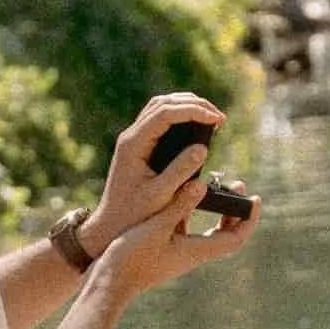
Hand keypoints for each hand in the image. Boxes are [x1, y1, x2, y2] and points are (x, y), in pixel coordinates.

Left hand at [81, 91, 225, 255]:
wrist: (110, 225)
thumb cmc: (134, 214)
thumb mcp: (160, 196)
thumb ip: (181, 171)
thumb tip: (202, 148)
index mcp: (133, 144)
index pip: (165, 113)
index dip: (193, 111)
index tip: (217, 119)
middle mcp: (131, 136)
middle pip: (163, 103)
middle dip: (193, 104)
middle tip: (219, 117)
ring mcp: (133, 139)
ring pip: (160, 107)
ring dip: (187, 106)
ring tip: (212, 118)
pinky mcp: (139, 145)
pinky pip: (160, 120)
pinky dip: (180, 117)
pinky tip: (197, 127)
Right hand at [95, 165, 258, 298]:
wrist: (107, 284)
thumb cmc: (130, 259)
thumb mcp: (156, 227)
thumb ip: (179, 205)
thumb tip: (202, 185)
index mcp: (195, 251)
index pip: (235, 238)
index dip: (249, 219)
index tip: (255, 199)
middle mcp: (191, 254)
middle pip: (224, 234)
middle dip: (234, 210)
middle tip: (238, 185)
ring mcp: (177, 253)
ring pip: (205, 230)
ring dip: (213, 208)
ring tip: (211, 184)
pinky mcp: (163, 250)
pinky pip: (185, 229)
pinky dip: (189, 211)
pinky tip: (179, 193)